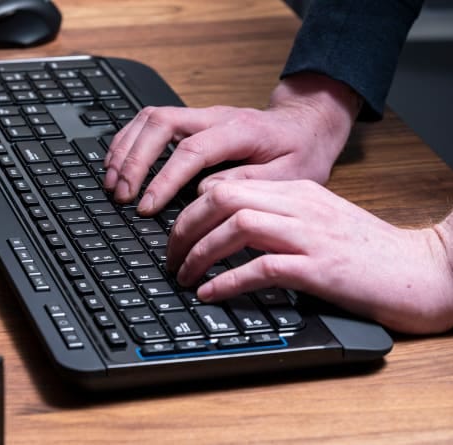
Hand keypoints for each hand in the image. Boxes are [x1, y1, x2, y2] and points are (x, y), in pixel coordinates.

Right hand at [103, 72, 361, 215]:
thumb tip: (203, 193)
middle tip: (121, 196)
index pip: (191, 150)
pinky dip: (127, 142)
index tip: (146, 207)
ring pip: (149, 118)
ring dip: (125, 150)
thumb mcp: (290, 176)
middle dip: (134, 161)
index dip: (164, 179)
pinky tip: (116, 164)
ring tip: (111, 183)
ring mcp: (199, 115)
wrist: (306, 126)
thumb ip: (249, 183)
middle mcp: (214, 116)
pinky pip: (148, 122)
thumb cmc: (299, 154)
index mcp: (241, 130)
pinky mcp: (189, 120)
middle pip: (160, 124)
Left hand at [167, 179, 452, 333]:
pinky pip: (261, 267)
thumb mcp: (319, 223)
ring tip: (182, 275)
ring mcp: (310, 234)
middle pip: (222, 198)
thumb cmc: (370, 253)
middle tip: (169, 255)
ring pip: (235, 226)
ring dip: (198, 252)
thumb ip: (278, 220)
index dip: (191, 209)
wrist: (424, 270)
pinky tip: (209, 292)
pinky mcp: (320, 267)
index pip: (228, 185)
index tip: (177, 234)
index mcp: (298, 191)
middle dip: (184, 227)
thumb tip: (228, 233)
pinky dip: (226, 280)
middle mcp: (299, 205)